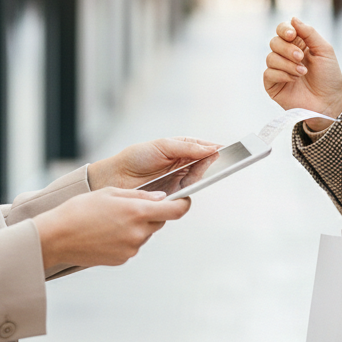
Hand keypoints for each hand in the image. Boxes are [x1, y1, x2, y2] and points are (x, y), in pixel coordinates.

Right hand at [32, 187, 190, 268]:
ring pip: (145, 233)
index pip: (176, 210)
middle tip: (131, 207)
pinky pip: (133, 245)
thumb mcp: (111, 193)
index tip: (183, 199)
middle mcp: (139, 232)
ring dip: (137, 226)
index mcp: (138, 212)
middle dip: (152, 213)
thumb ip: (140, 195)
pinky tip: (107, 233)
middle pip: (159, 221)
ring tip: (111, 220)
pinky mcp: (122, 259)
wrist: (57, 237)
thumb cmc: (80, 210)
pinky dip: (126, 238)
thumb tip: (161, 198)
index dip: (183, 204)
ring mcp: (131, 248)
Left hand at [87, 137, 218, 189]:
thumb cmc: (135, 158)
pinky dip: (191, 189)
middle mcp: (181, 165)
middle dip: (211, 162)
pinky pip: (188, 193)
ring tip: (204, 170)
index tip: (227, 149)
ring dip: (202, 175)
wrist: (115, 177)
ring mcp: (178, 180)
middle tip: (217, 160)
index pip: (203, 147)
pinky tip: (192, 184)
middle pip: (204, 164)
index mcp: (180, 148)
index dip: (214, 148)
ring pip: (198, 178)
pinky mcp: (173, 195)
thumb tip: (209, 148)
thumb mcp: (162, 146)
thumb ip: (186, 147)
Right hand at [263, 17, 341, 131]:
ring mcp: (279, 70)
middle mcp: (286, 55)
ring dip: (287, 64)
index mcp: (298, 44)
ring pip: (270, 57)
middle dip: (287, 49)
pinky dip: (281, 74)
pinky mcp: (273, 85)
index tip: (292, 35)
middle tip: (301, 58)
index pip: (283, 30)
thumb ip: (309, 33)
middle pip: (274, 42)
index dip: (284, 29)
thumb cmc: (329, 77)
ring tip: (302, 73)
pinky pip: (268, 73)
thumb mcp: (324, 51)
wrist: (329, 102)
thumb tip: (293, 19)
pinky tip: (293, 80)